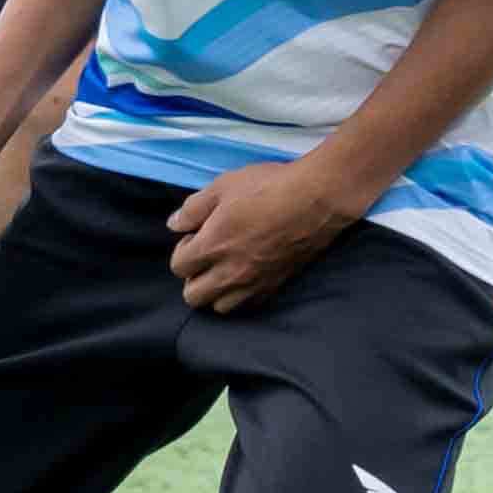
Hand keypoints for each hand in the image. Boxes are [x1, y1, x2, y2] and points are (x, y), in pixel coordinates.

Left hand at [164, 156, 370, 313]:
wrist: (318, 198)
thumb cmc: (269, 187)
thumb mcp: (223, 186)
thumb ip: (193, 208)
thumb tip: (175, 224)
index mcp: (212, 246)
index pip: (178, 268)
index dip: (182, 252)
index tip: (195, 237)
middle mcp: (231, 271)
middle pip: (194, 297)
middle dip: (193, 278)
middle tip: (206, 257)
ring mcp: (256, 281)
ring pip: (222, 306)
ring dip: (216, 291)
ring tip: (225, 269)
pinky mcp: (278, 284)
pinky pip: (251, 304)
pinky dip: (243, 295)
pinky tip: (248, 274)